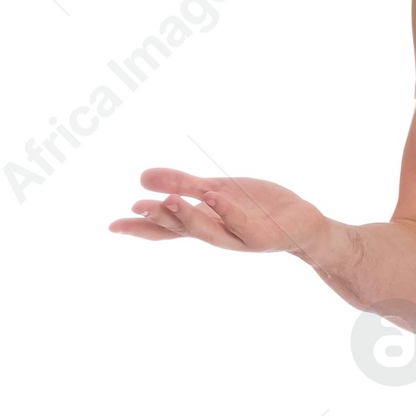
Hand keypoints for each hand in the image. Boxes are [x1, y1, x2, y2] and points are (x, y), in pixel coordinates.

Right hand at [111, 168, 326, 254]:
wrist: (303, 226)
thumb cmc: (258, 209)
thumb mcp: (216, 190)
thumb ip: (182, 184)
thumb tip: (142, 178)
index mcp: (203, 223)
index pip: (165, 228)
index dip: (139, 228)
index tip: (112, 226)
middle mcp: (217, 234)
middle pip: (182, 230)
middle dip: (160, 219)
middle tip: (137, 207)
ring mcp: (239, 237)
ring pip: (209, 232)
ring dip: (189, 217)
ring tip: (169, 202)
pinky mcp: (263, 236)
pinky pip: (242, 225)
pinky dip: (227, 212)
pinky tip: (213, 197)